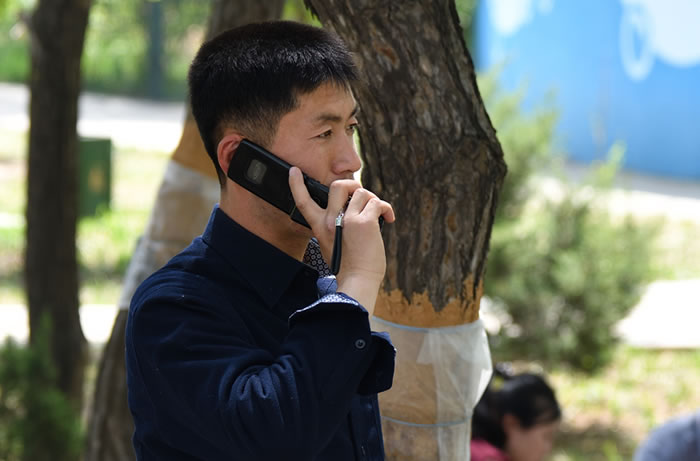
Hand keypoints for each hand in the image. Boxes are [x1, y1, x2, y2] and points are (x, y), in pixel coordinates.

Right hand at [289, 167, 394, 312]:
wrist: (358, 280)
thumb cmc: (348, 265)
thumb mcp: (331, 244)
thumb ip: (335, 225)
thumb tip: (351, 208)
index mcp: (320, 227)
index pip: (303, 202)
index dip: (296, 185)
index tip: (294, 171)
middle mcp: (330, 220)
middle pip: (338, 185)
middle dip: (353, 184)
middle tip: (362, 197)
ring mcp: (347, 219)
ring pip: (362, 192)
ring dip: (373, 201)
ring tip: (379, 215)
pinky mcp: (364, 222)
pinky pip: (377, 203)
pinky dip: (386, 209)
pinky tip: (388, 219)